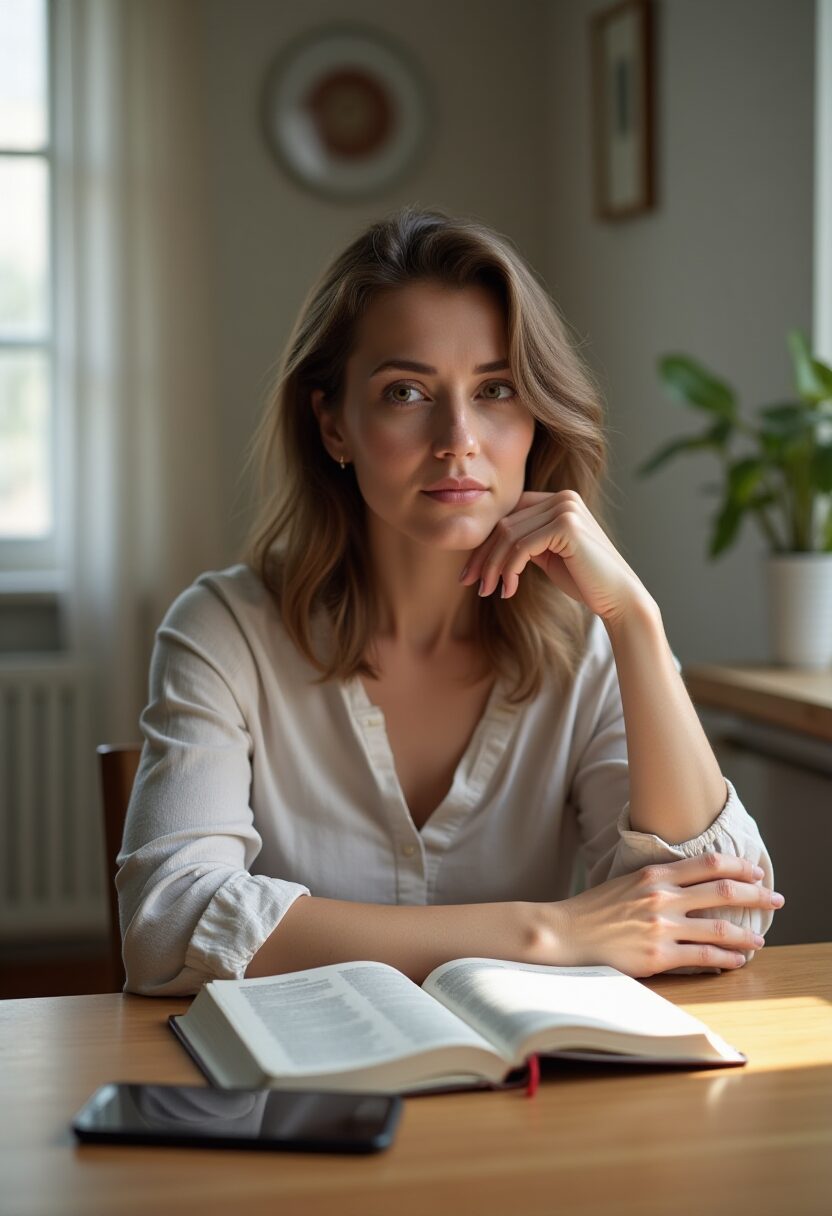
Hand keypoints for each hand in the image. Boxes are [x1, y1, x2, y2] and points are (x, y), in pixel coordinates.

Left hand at [460, 489, 649, 625]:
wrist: (619, 598)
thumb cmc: (584, 580)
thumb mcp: (548, 555)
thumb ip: (525, 542)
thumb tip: (485, 545)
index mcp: (558, 501)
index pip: (509, 515)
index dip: (485, 544)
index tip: (472, 572)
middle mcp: (562, 498)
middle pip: (504, 524)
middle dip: (483, 557)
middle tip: (471, 584)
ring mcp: (565, 508)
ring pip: (509, 535)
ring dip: (493, 567)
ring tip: (489, 591)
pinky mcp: (566, 525)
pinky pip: (521, 546)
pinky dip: (509, 570)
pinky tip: (509, 590)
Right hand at [545, 853, 783, 976]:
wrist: (565, 933)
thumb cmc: (595, 910)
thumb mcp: (627, 882)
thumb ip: (659, 881)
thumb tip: (690, 883)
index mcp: (655, 875)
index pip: (709, 863)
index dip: (738, 866)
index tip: (756, 871)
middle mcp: (662, 897)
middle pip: (722, 891)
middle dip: (755, 895)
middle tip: (776, 899)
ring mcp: (661, 927)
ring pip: (718, 927)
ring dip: (746, 933)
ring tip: (761, 938)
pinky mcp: (658, 956)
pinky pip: (703, 957)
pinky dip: (726, 958)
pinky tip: (738, 960)